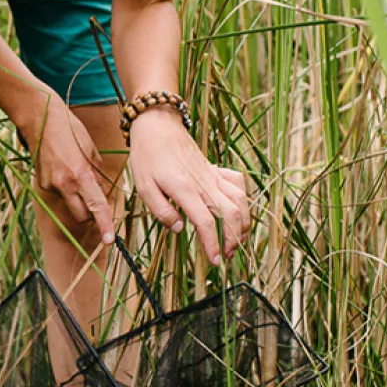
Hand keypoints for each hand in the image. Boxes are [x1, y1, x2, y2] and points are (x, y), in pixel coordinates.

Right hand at [23, 104, 117, 243]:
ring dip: (77, 197)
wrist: (39, 118)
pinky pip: (59, 192)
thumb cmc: (69, 128)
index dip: (105, 225)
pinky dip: (65, 186)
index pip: (97, 207)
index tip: (109, 240)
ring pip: (70, 203)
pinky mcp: (42, 182)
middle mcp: (64, 184)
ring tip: (75, 171)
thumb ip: (96, 174)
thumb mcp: (90, 149)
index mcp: (80, 175)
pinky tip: (63, 166)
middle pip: (82, 215)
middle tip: (95, 198)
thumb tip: (100, 191)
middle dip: (91, 213)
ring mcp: (50, 184)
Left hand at [127, 110, 250, 263]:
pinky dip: (243, 198)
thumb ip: (161, 210)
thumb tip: (179, 228)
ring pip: (240, 200)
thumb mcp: (143, 187)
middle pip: (231, 214)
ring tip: (236, 239)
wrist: (157, 126)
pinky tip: (236, 209)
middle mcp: (204, 184)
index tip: (214, 260)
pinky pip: (238, 183)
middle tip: (227, 255)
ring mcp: (213, 176)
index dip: (213, 244)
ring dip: (243, 222)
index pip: (206, 223)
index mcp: (185, 190)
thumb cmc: (147, 157)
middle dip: (233, 239)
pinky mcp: (216, 169)